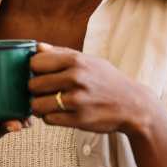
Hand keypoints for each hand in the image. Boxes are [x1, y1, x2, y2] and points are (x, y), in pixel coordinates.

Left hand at [28, 43, 156, 135]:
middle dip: (35, 90)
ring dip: (39, 106)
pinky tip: (59, 113)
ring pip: (37, 105)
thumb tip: (37, 47)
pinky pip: (49, 120)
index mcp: (76, 61)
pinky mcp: (79, 119)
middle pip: (33, 85)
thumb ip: (61, 53)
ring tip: (48, 104)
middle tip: (44, 92)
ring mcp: (77, 100)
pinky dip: (50, 117)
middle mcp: (75, 78)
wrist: (133, 104)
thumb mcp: (89, 61)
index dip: (34, 70)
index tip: (40, 74)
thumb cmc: (108, 80)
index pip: (35, 63)